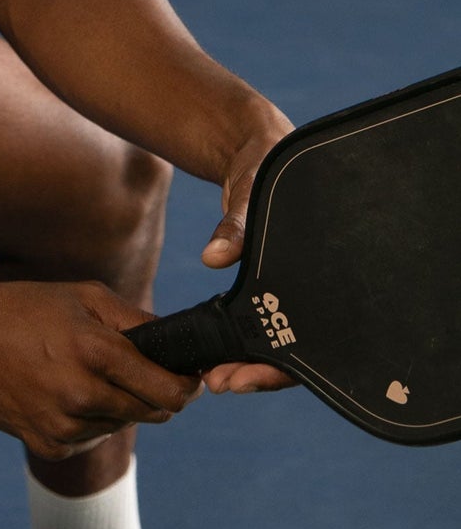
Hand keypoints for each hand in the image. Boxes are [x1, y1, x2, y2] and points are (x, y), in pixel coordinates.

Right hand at [0, 275, 200, 458]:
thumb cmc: (22, 306)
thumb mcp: (81, 295)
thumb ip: (134, 320)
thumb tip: (176, 342)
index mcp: (95, 351)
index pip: (169, 390)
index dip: (187, 387)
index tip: (189, 379)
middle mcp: (82, 394)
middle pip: (152, 413)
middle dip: (153, 394)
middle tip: (135, 371)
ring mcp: (62, 425)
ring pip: (118, 425)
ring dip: (114, 405)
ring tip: (79, 373)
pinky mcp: (45, 445)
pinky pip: (87, 440)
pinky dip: (84, 421)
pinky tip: (57, 392)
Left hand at [200, 111, 297, 394]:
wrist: (259, 145)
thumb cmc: (267, 168)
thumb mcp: (253, 191)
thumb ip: (237, 224)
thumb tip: (213, 257)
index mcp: (316, 275)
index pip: (307, 345)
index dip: (275, 371)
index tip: (237, 380)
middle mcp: (306, 288)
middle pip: (290, 351)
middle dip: (255, 373)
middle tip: (217, 383)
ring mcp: (287, 286)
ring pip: (274, 340)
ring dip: (245, 361)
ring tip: (212, 377)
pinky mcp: (266, 278)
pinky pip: (257, 317)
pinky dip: (238, 337)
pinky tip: (213, 349)